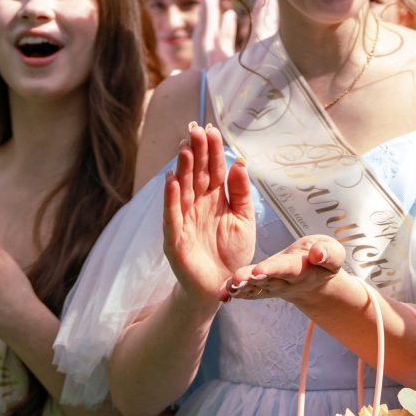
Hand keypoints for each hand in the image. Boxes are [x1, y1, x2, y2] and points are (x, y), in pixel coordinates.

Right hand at [163, 124, 254, 304]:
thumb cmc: (232, 251)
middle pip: (195, 174)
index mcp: (215, 197)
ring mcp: (184, 219)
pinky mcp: (175, 239)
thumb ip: (241, 192)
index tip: (211, 130)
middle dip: (196, 152)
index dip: (212, 150)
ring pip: (182, 190)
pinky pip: (172, 216)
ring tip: (184, 150)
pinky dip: (171, 199)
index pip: (212, 168)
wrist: (224, 285)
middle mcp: (198, 204)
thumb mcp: (244, 219)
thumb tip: (240, 162)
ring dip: (182, 170)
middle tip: (195, 130)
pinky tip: (171, 181)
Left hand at [226, 235, 345, 304]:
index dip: (273, 269)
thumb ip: (328, 253)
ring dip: (240, 287)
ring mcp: (273, 287)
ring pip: (255, 287)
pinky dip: (237, 293)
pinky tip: (222, 292)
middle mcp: (286, 282)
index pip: (286, 269)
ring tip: (226, 286)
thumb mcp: (334, 254)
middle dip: (250, 280)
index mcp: (302, 270)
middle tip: (236, 280)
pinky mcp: (264, 289)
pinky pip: (250, 292)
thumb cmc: (324, 261)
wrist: (317, 284)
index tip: (259, 270)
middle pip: (266, 280)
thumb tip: (317, 254)